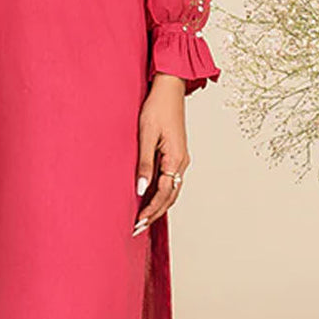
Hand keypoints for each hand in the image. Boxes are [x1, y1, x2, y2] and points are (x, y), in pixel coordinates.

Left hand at [134, 73, 189, 234]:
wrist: (169, 89)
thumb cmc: (156, 107)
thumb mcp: (146, 135)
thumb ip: (144, 164)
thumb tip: (140, 190)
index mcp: (175, 159)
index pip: (163, 194)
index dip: (150, 210)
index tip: (137, 223)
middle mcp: (181, 163)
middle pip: (170, 197)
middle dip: (154, 214)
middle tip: (137, 229)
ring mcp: (180, 159)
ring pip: (171, 191)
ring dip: (157, 207)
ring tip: (142, 220)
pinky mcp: (175, 155)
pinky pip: (169, 181)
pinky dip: (160, 194)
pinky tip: (148, 200)